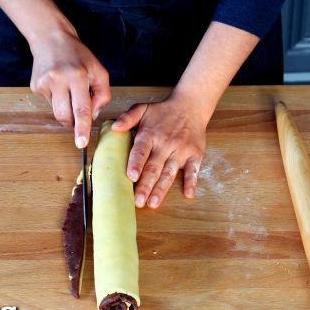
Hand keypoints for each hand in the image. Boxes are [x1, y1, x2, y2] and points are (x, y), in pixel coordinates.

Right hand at [29, 29, 110, 147]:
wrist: (51, 39)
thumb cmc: (78, 56)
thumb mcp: (99, 70)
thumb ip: (102, 95)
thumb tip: (92, 116)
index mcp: (77, 75)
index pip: (80, 108)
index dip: (82, 128)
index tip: (81, 143)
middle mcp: (58, 79)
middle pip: (65, 115)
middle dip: (74, 122)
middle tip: (80, 114)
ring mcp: (44, 83)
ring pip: (56, 112)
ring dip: (66, 109)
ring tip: (69, 91)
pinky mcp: (35, 86)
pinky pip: (49, 104)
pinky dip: (57, 99)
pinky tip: (58, 84)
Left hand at [111, 93, 207, 207]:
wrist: (191, 106)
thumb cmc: (163, 112)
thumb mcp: (143, 109)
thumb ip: (128, 117)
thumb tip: (114, 127)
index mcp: (150, 134)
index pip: (141, 150)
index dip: (136, 163)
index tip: (131, 176)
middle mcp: (166, 143)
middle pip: (154, 167)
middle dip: (145, 185)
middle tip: (138, 201)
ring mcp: (181, 150)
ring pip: (170, 172)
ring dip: (162, 189)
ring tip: (153, 203)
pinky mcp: (195, 155)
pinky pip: (193, 170)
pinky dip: (192, 182)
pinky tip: (188, 194)